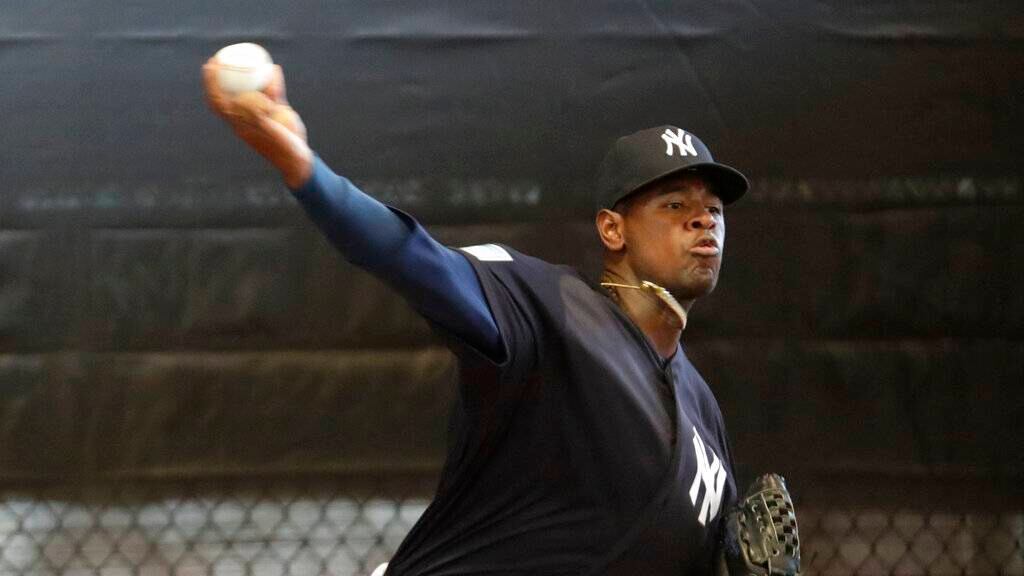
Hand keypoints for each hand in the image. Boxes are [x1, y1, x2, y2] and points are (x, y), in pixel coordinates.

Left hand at [202, 59, 312, 187]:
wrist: (298, 157)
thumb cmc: (284, 149)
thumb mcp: (273, 135)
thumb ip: (260, 120)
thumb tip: (247, 104)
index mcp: (239, 122)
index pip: (218, 101)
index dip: (211, 84)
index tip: (210, 67)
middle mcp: (247, 115)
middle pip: (228, 92)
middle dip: (220, 75)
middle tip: (218, 58)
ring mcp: (260, 111)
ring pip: (250, 88)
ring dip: (245, 74)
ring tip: (245, 56)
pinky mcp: (275, 110)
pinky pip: (271, 91)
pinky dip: (272, 80)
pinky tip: (275, 68)